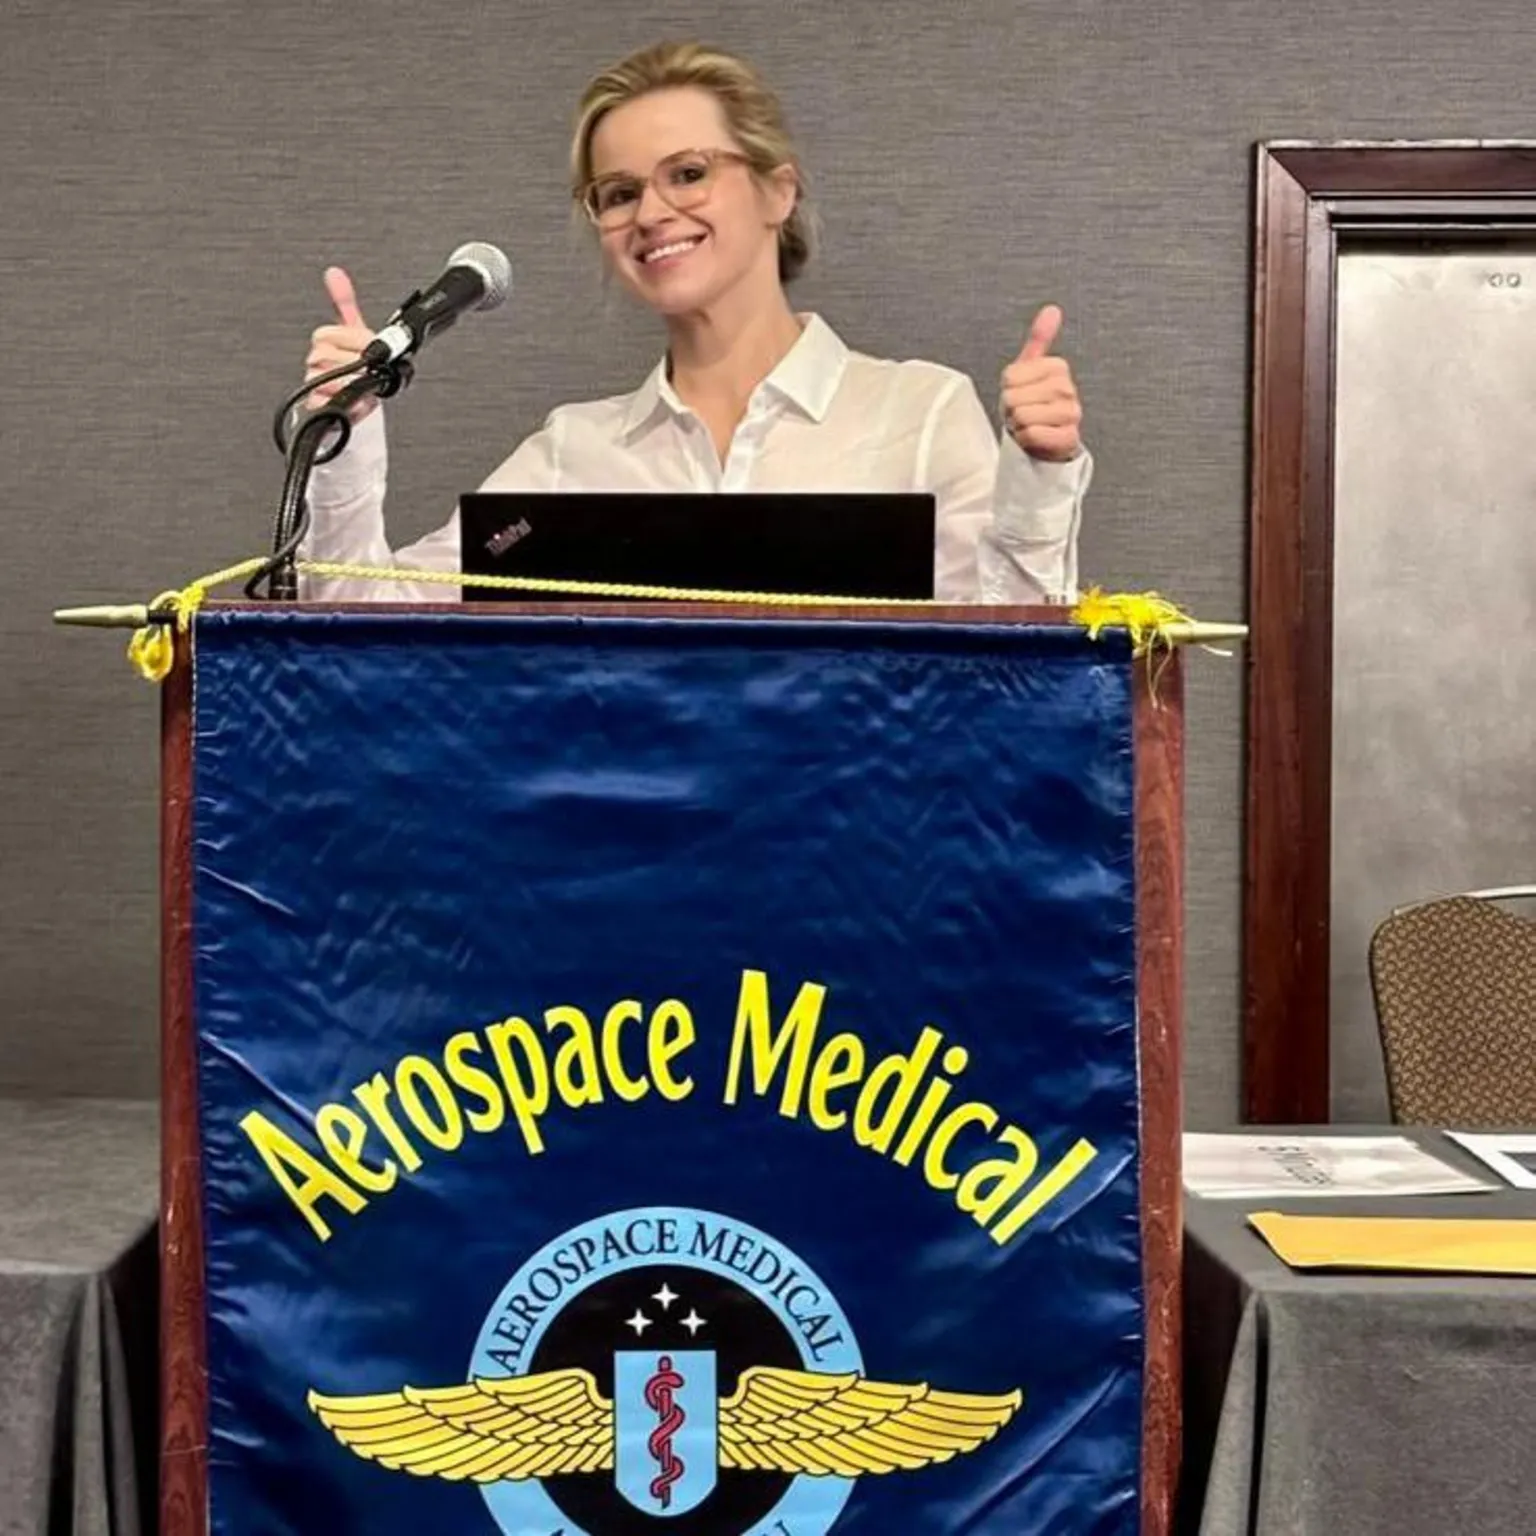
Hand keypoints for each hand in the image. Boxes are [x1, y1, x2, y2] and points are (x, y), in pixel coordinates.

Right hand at [303, 266, 378, 420]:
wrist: (361, 399)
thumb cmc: (360, 364)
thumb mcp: (357, 332)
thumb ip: (346, 302)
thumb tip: (333, 272)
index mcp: (322, 341)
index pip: (325, 335)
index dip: (351, 342)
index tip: (366, 349)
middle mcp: (315, 361)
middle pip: (327, 357)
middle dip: (356, 364)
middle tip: (369, 369)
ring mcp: (314, 385)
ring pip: (330, 379)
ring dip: (355, 382)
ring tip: (366, 384)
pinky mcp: (318, 408)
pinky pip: (328, 403)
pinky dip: (351, 404)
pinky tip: (360, 400)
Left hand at [1000, 305, 1082, 461]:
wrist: (1045, 440)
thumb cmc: (1033, 404)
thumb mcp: (1030, 369)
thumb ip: (1039, 339)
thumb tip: (1052, 309)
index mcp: (1058, 368)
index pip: (1010, 377)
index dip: (1007, 389)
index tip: (1020, 394)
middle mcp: (1067, 389)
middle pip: (1014, 397)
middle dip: (1012, 409)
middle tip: (1023, 412)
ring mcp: (1071, 414)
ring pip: (1022, 416)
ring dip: (1018, 425)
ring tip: (1029, 424)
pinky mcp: (1068, 438)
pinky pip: (1032, 434)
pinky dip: (1026, 439)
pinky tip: (1035, 437)